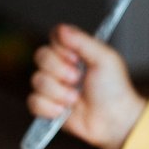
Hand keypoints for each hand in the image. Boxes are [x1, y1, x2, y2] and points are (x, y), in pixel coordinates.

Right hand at [27, 23, 146, 148]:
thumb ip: (83, 41)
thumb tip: (62, 28)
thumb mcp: (105, 59)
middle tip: (77, 79)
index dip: (62, 48)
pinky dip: (49, 107)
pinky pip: (33, 102)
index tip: (76, 58)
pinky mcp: (47, 106)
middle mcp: (61, 66)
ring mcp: (53, 86)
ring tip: (75, 99)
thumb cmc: (114, 89)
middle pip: (40, 56)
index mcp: (75, 51)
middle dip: (59, 71)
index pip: (54, 37)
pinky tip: (64, 111)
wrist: (114, 120)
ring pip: (37, 80)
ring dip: (58, 92)